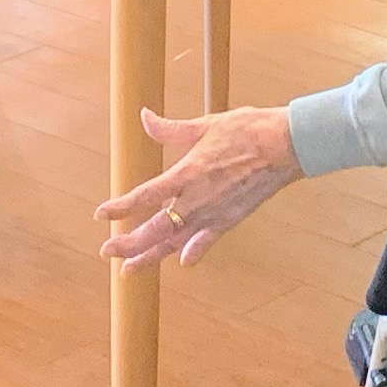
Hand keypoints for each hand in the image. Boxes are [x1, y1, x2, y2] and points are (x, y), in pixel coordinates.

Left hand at [97, 106, 299, 267]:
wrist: (285, 146)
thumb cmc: (247, 130)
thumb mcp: (206, 125)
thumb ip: (170, 129)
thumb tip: (144, 116)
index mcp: (188, 173)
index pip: (145, 195)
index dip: (121, 206)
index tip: (100, 214)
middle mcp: (196, 200)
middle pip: (154, 228)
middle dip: (128, 243)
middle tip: (107, 252)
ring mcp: (213, 214)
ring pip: (175, 242)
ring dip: (150, 256)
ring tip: (128, 269)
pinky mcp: (230, 220)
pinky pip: (206, 242)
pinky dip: (193, 253)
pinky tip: (181, 262)